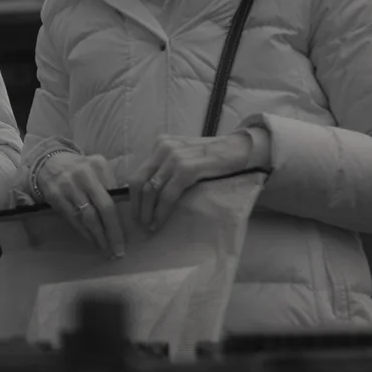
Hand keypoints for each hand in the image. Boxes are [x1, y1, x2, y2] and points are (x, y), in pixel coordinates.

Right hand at [38, 152, 123, 258]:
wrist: (49, 163)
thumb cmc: (81, 170)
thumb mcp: (97, 169)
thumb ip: (110, 185)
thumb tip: (125, 211)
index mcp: (99, 166)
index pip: (115, 195)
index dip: (122, 217)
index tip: (129, 234)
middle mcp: (84, 175)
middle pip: (104, 207)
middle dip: (113, 231)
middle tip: (119, 250)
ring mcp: (68, 186)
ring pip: (88, 217)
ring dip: (98, 236)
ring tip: (107, 250)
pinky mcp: (55, 197)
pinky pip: (73, 219)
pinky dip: (84, 232)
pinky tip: (92, 241)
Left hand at [129, 133, 251, 232]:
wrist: (239, 149)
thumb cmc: (212, 157)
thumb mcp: (184, 155)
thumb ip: (167, 167)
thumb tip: (150, 191)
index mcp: (160, 145)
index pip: (138, 173)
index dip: (133, 196)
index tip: (135, 213)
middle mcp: (163, 148)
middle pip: (139, 181)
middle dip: (136, 206)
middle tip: (138, 223)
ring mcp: (174, 157)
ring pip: (151, 189)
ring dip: (147, 211)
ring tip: (148, 226)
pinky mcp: (187, 169)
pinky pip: (167, 195)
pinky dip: (160, 211)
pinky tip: (159, 222)